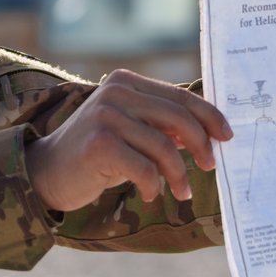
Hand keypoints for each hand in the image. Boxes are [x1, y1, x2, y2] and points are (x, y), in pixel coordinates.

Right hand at [27, 70, 233, 210]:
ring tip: (180, 192)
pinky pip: (145, 168)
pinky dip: (153, 186)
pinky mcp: (100, 143)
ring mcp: (106, 115)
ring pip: (164, 147)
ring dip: (178, 175)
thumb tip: (209, 133)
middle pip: (178, 118)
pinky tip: (149, 195)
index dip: (209, 116)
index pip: (180, 96)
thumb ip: (162, 126)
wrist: (48, 173)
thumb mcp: (132, 131)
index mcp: (127, 82)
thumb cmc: (96, 154)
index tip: (227, 136)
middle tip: (210, 167)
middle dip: (201, 145)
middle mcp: (117, 92)